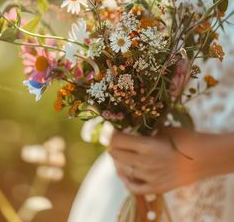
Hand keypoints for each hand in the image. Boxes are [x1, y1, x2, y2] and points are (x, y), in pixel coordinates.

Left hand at [110, 127, 233, 194]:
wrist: (203, 158)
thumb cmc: (184, 139)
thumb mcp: (162, 129)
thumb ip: (145, 132)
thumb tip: (130, 129)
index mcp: (146, 145)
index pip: (117, 140)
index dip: (112, 134)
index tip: (114, 130)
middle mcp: (144, 163)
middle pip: (116, 155)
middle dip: (114, 146)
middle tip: (116, 141)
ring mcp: (149, 177)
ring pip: (122, 170)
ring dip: (118, 160)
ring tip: (120, 154)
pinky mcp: (156, 187)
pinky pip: (134, 187)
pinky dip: (125, 180)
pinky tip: (123, 173)